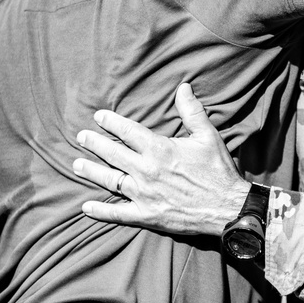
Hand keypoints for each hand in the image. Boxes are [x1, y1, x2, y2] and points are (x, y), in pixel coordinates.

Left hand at [73, 83, 250, 235]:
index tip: (98, 116)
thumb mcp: (207, 135)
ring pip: (109, 180)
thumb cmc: (218, 170)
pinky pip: (117, 214)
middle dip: (94, 144)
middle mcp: (146, 171)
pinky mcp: (146, 215)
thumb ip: (192, 111)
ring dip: (91, 171)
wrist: (227, 207)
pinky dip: (100, 211)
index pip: (127, 131)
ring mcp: (143, 195)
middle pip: (112, 154)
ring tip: (77, 165)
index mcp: (159, 149)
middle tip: (81, 137)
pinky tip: (86, 207)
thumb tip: (183, 87)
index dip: (111, 122)